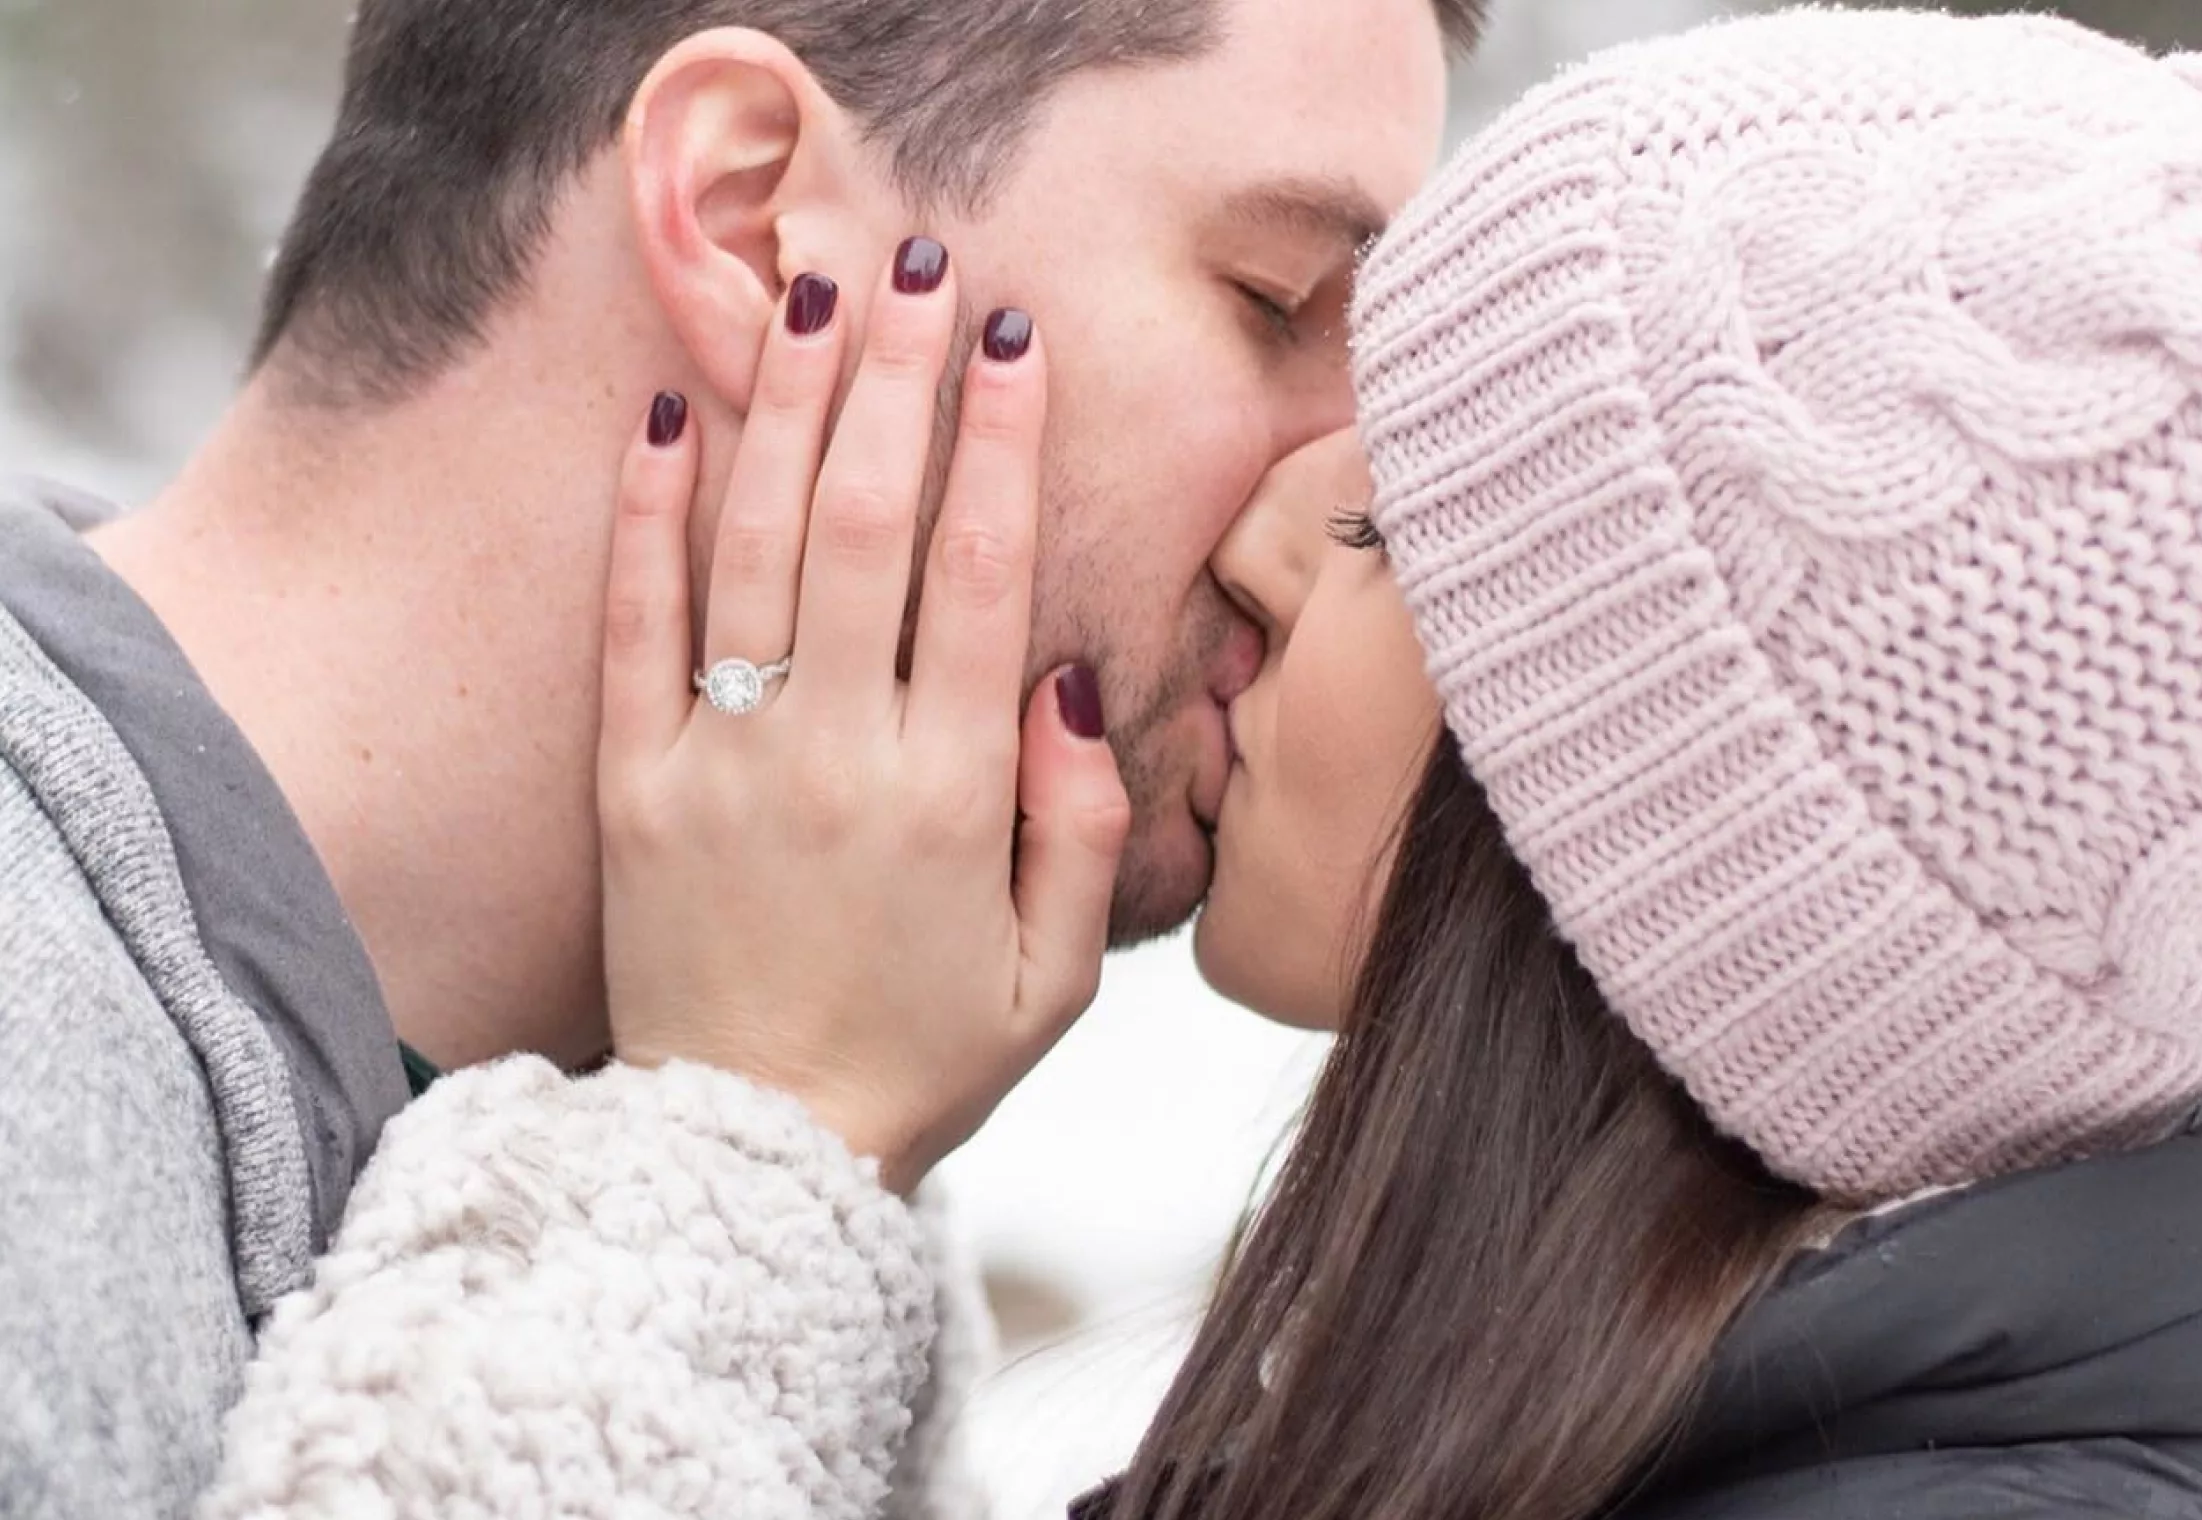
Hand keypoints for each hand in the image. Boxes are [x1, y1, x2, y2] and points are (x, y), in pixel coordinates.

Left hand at [595, 253, 1130, 1193]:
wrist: (750, 1160)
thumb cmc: (920, 1060)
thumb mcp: (1054, 976)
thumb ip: (1081, 823)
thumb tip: (1071, 675)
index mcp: (952, 794)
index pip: (984, 575)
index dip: (1003, 444)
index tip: (1015, 337)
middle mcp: (836, 755)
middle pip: (870, 526)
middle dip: (897, 380)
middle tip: (916, 264)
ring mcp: (721, 761)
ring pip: (758, 547)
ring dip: (789, 409)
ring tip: (811, 293)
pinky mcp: (631, 784)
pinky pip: (635, 625)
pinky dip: (647, 515)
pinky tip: (668, 410)